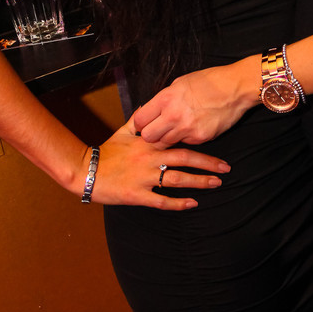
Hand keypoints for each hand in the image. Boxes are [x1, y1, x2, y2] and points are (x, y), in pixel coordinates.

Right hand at [80, 120, 230, 208]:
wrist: (86, 171)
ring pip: (177, 180)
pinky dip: (179, 203)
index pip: (179, 139)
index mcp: (149, 143)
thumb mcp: (123, 132)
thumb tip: (148, 108)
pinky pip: (162, 200)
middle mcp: (150, 159)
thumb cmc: (106, 152)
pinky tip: (193, 203)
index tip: (214, 140)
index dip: (198, 140)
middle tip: (226, 168)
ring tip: (216, 184)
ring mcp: (144, 178)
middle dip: (207, 164)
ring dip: (199, 182)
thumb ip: (139, 121)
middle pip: (185, 159)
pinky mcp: (137, 195)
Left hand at [134, 58, 258, 146]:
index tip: (145, 123)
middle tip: (158, 130)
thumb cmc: (209, 81)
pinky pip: (185, 143)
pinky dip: (186, 138)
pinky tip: (194, 127)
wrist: (235, 88)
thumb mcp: (180, 83)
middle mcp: (173, 115)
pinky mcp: (200, 138)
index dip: (140, 123)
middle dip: (150, 135)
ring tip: (178, 127)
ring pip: (165, 143)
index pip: (139, 120)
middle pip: (148, 137)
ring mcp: (187, 128)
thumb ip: (164, 98)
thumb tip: (153, 109)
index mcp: (166, 98)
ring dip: (168, 138)